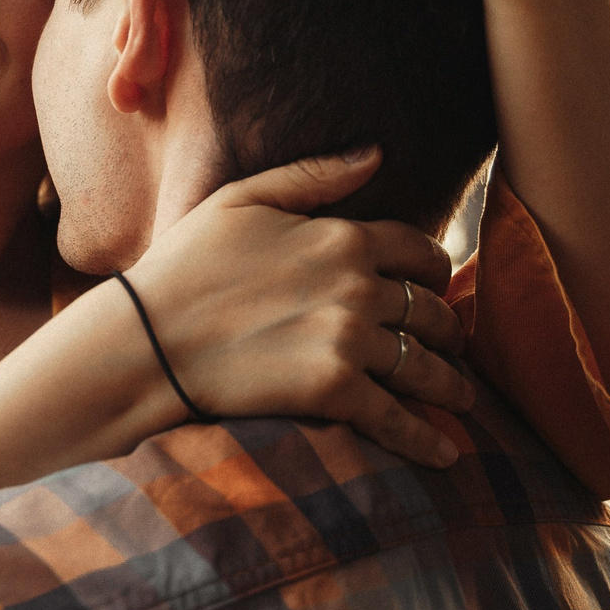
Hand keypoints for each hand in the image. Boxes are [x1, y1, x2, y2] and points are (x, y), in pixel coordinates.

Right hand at [123, 149, 471, 466]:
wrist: (147, 337)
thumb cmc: (185, 265)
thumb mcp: (243, 199)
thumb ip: (314, 176)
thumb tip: (375, 153)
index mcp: (342, 236)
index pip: (421, 251)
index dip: (437, 271)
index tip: (437, 288)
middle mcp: (358, 286)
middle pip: (432, 310)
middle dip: (450, 330)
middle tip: (453, 347)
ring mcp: (349, 339)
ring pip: (426, 365)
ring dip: (451, 386)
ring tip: (462, 400)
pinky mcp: (334, 390)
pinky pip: (398, 419)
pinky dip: (427, 440)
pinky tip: (446, 455)